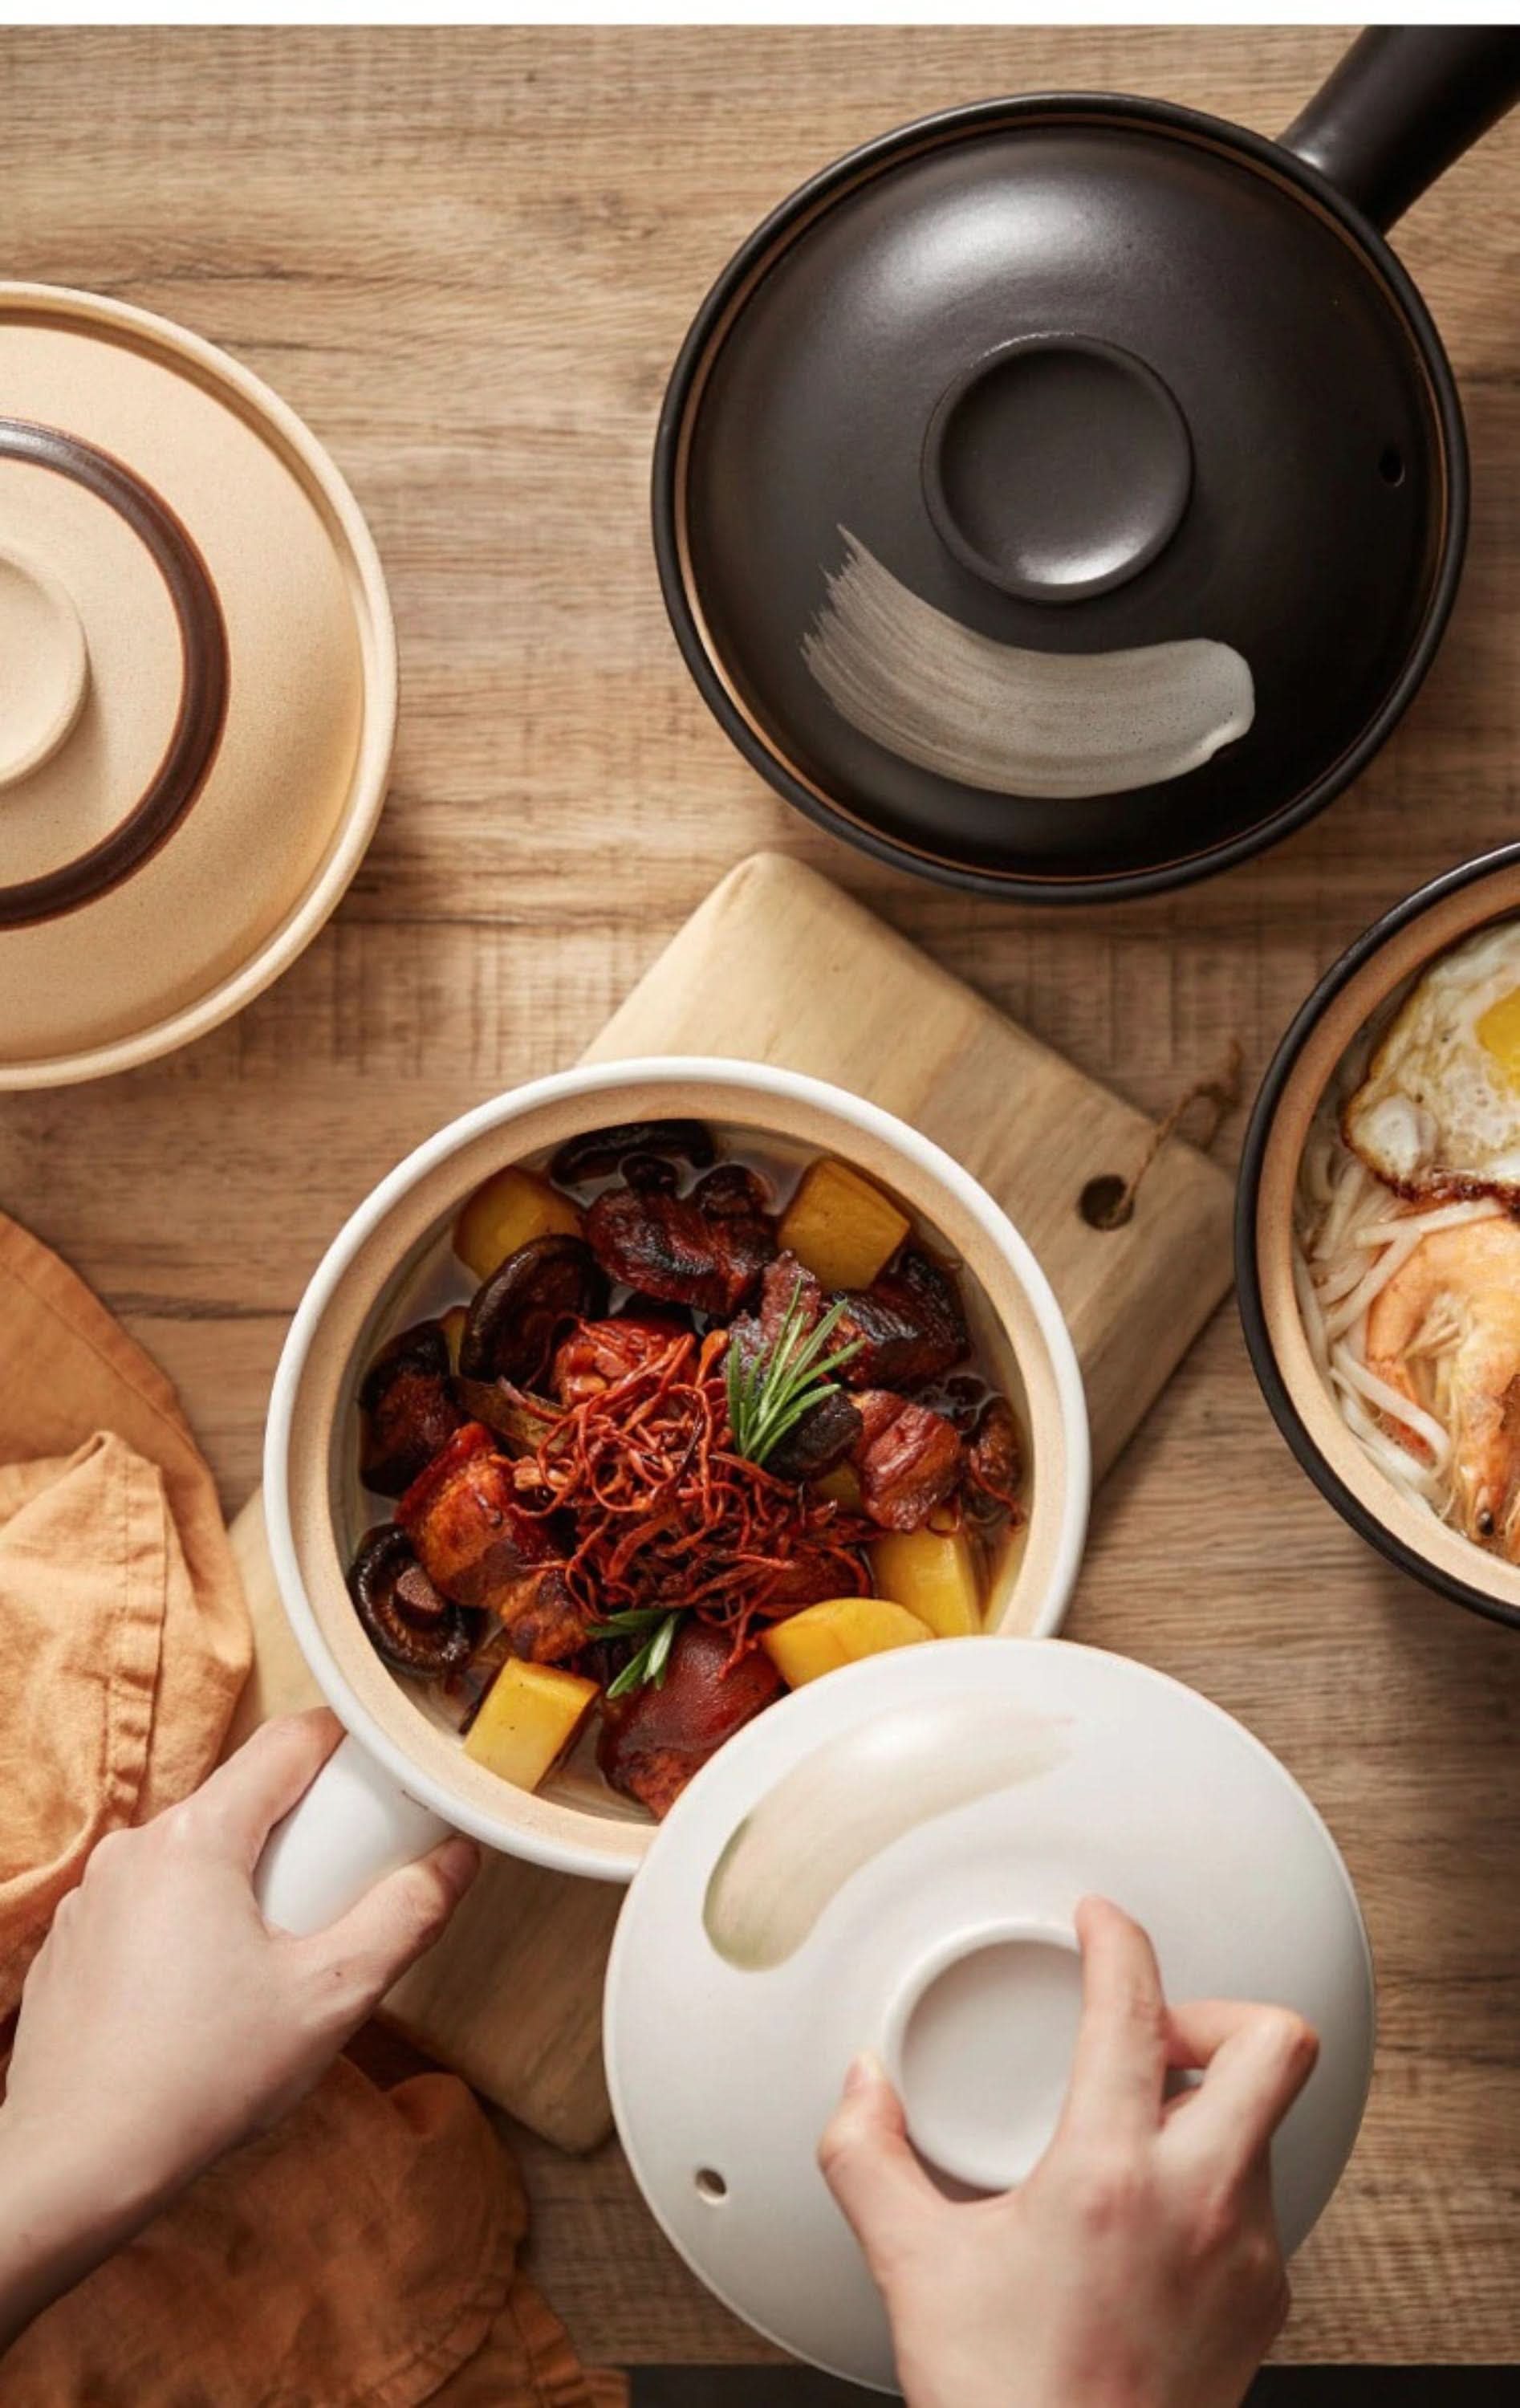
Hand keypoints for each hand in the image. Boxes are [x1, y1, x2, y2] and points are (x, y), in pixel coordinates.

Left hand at [0, 1709, 478, 2351]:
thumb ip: (405, 1917)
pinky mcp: (72, 1946)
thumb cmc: (199, 2083)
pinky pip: (150, 1906)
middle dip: (303, 1835)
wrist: (75, 2170)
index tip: (388, 1780)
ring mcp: (94, 1898)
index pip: (289, 1741)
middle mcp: (134, 1849)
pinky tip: (211, 2000)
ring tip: (277, 1963)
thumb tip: (455, 1860)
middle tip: (343, 1893)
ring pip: (195, 1856)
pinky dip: (192, 1926)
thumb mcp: (332, 1997)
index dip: (350, 1746)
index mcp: (197, 1838)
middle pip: (242, 1801)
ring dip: (245, 1884)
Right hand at [819, 1897, 1317, 2407]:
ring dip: (1208, 2102)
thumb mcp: (913, 2269)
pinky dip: (1212, 2176)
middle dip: (1213, 2012)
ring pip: (1266, 2124)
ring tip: (1135, 2124)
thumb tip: (861, 2092)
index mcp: (1109, 2175)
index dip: (1116, 1938)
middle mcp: (1199, 2204)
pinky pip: (1257, 2199)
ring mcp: (1245, 2256)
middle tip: (1151, 2032)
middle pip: (1274, 2044)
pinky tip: (1151, 2209)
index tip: (1100, 1924)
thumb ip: (869, 2159)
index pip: (1134, 2005)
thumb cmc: (1009, 2405)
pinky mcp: (1263, 2304)